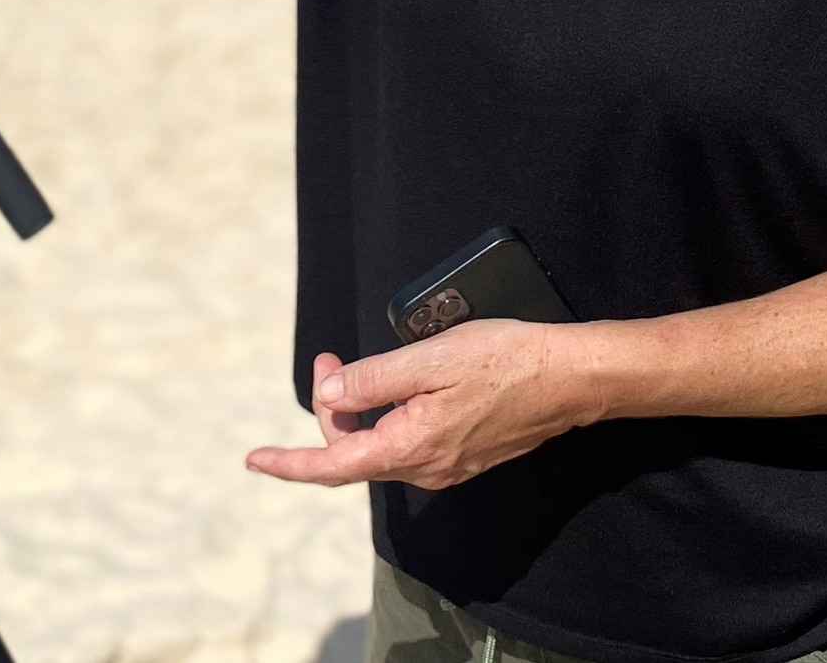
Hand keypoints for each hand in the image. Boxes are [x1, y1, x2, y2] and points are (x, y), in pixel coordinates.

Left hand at [246, 324, 598, 490]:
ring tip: (355, 366)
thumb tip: (328, 396)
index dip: (289, 465)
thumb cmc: (506, 361)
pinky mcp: (463, 455)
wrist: (571, 380)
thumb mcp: (430, 359)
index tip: (254, 460)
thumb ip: (373, 380)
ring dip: (359, 412)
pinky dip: (387, 418)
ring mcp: (446, 466)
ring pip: (380, 448)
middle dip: (330, 410)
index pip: (333, 465)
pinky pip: (407, 444)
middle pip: (353, 454)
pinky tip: (397, 387)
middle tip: (329, 358)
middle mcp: (424, 468)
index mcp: (410, 447)